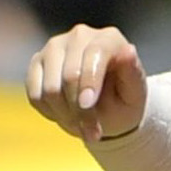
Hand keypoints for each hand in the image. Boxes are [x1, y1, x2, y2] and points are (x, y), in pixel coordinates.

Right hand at [25, 24, 148, 144]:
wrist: (108, 108)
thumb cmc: (124, 100)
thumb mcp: (135, 93)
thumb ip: (133, 73)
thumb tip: (128, 50)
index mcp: (109, 38)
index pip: (94, 54)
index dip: (89, 81)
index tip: (87, 106)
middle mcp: (80, 36)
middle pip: (69, 76)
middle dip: (80, 111)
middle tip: (93, 133)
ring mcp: (55, 47)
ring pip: (50, 89)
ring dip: (65, 116)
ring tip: (82, 125)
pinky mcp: (37, 63)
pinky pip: (35, 95)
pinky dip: (50, 113)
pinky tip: (66, 114)